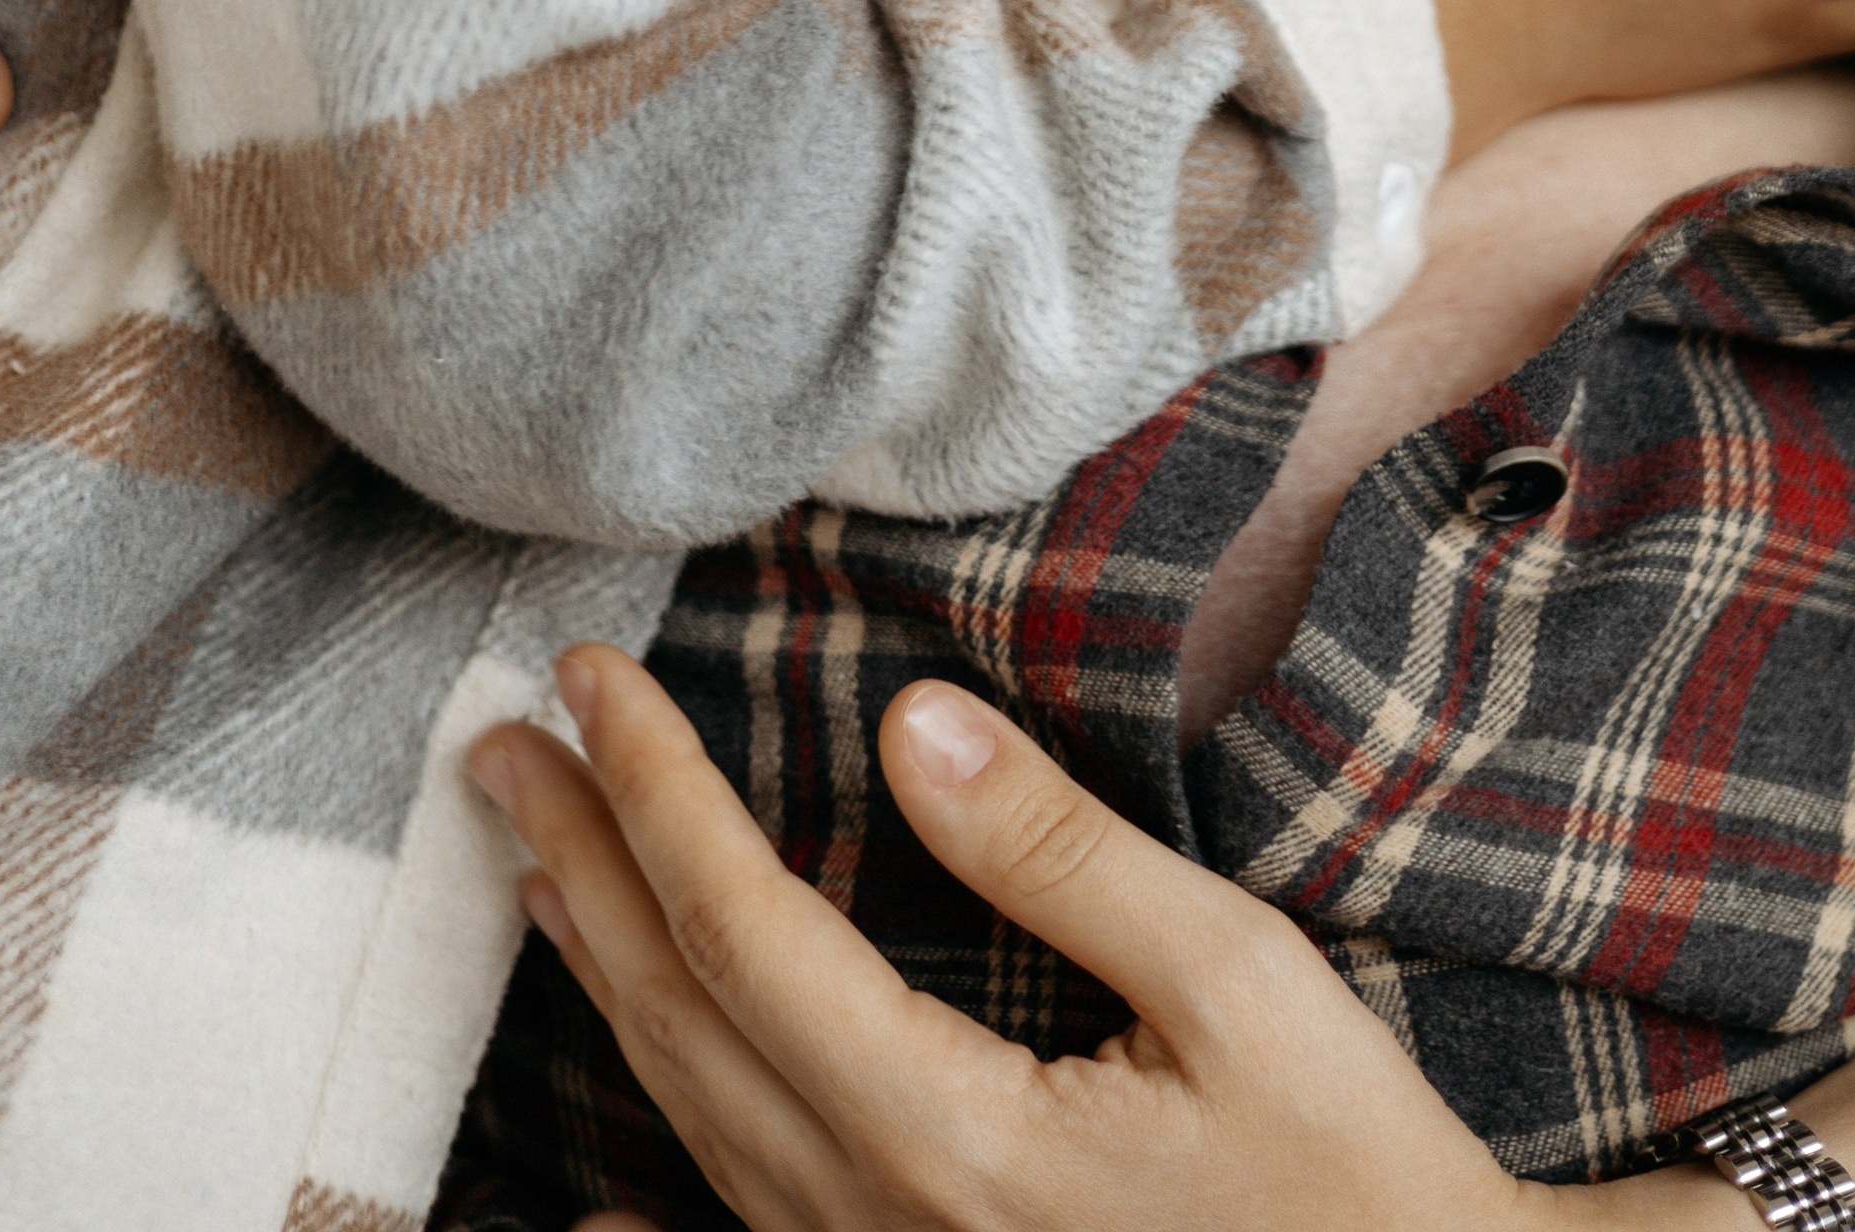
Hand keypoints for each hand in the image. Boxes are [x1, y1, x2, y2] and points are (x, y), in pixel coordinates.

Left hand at [472, 647, 1541, 1231]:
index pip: (742, 934)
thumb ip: (1060, 857)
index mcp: (948, 1136)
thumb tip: (910, 725)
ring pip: (691, 1125)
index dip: (654, 794)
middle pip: (680, 1024)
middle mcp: (879, 1229)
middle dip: (583, 866)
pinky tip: (584, 1219)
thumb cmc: (1359, 1179)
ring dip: (603, 980)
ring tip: (541, 866)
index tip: (586, 678)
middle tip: (495, 746)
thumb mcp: (1237, 988)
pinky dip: (651, 1194)